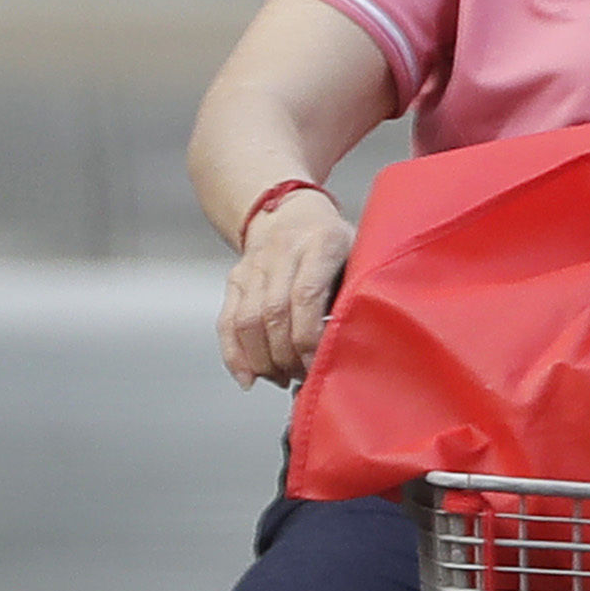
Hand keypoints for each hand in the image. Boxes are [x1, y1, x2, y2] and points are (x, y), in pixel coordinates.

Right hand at [220, 186, 353, 388]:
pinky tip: (248, 378)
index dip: (308, 337)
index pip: (306, 295)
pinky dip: (234, 354)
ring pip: (248, 321)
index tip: (316, 365)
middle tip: (302, 377)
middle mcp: (283, 251)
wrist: (290, 211)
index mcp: (321, 244)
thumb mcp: (359, 253)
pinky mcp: (235, 278)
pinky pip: (228, 321)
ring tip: (282, 378)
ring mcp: (255, 265)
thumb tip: (361, 342)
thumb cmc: (335, 243)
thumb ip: (359, 291)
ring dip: (263, 360)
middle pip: (274, 313)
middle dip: (286, 355)